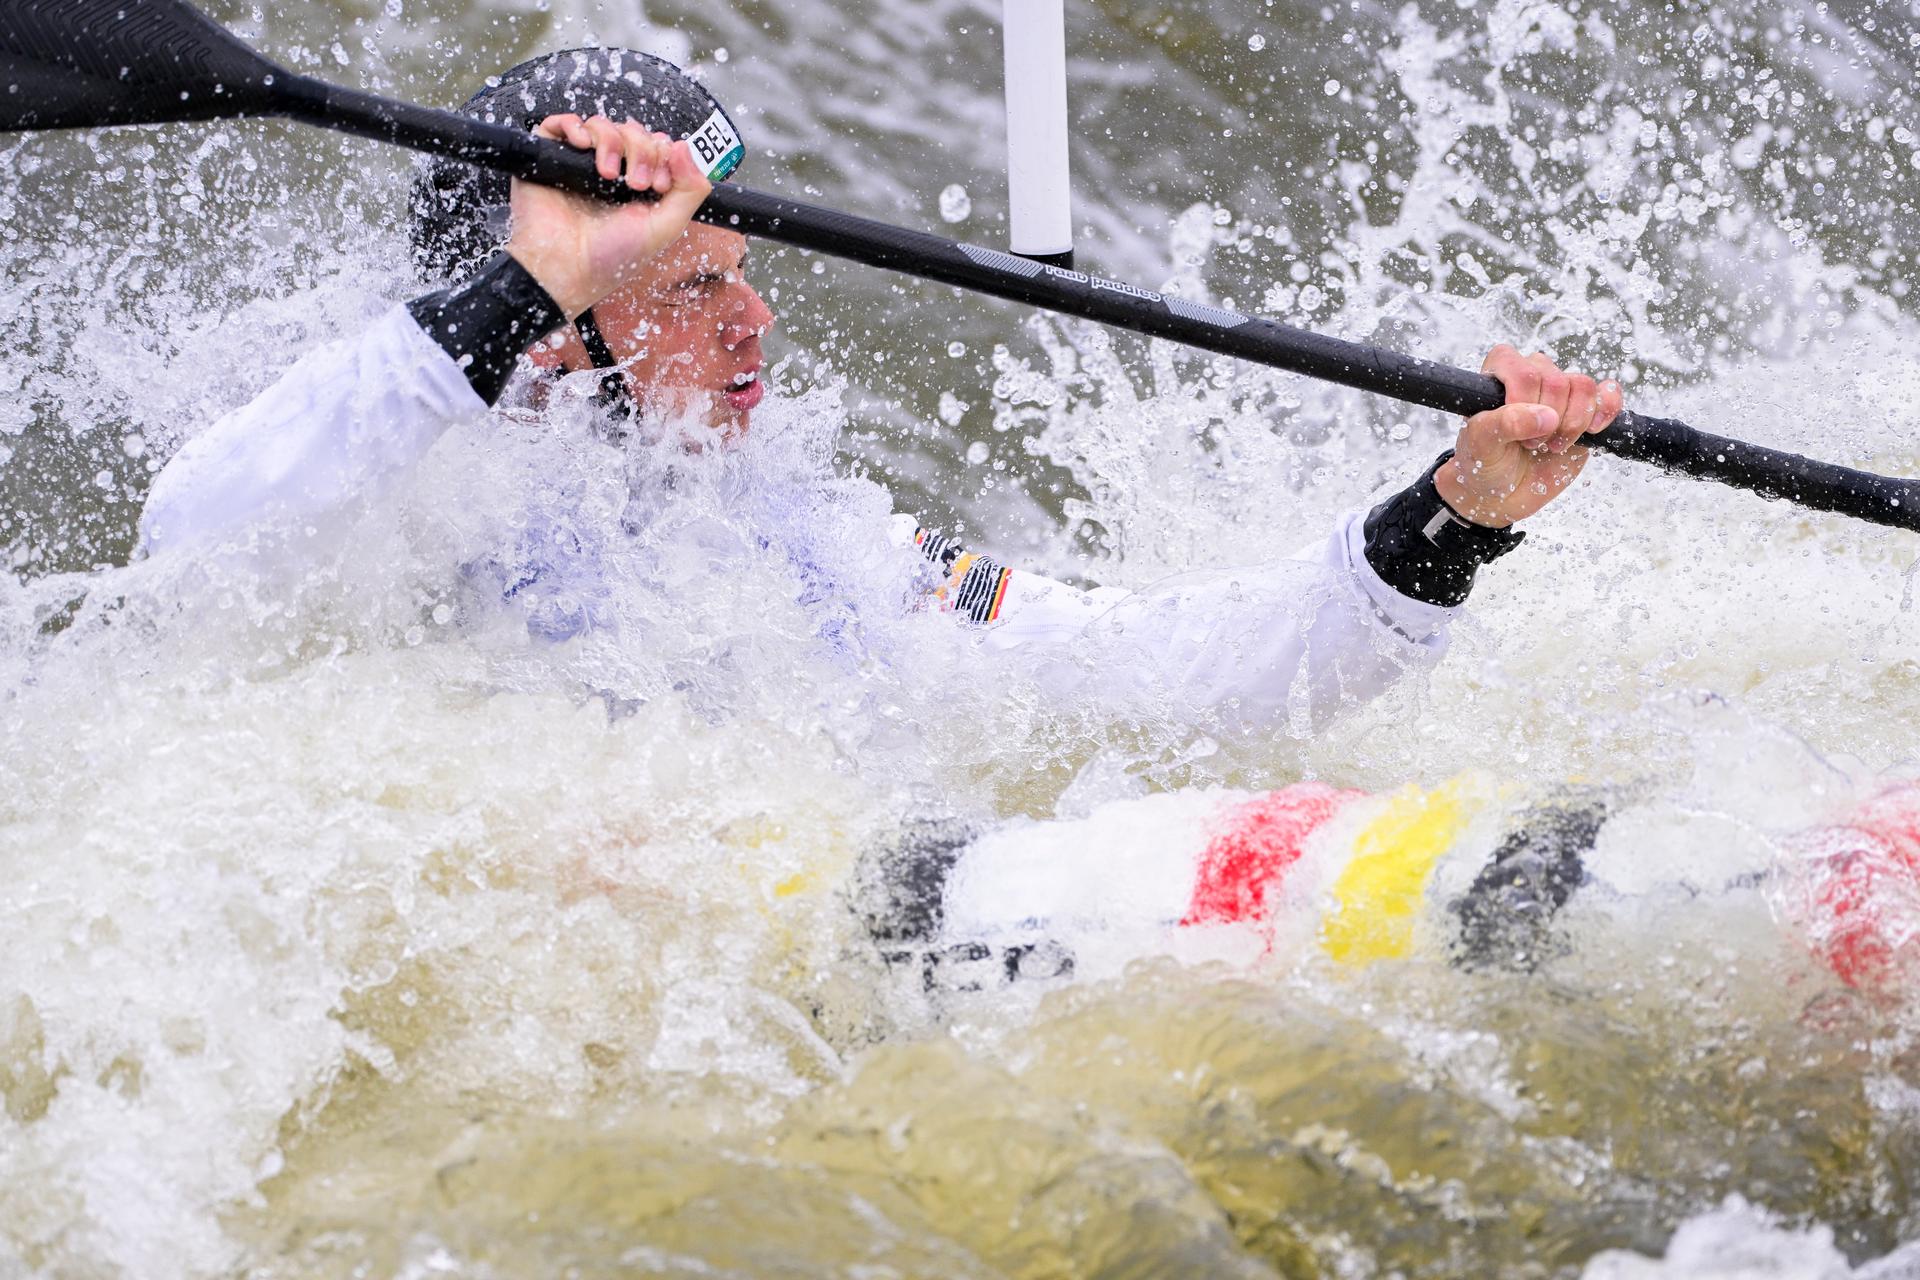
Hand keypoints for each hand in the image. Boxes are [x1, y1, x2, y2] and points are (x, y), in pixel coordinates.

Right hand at [505, 114, 712, 318]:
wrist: (566, 270)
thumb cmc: (610, 258)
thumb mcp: (665, 228)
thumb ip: (689, 191)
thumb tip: (685, 147)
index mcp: (639, 187)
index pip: (657, 146)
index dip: (663, 155)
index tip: (660, 184)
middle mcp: (612, 173)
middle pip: (633, 131)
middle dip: (642, 150)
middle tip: (638, 184)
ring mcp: (580, 164)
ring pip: (602, 125)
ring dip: (612, 141)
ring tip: (609, 174)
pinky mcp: (550, 159)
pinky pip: (560, 124)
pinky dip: (573, 125)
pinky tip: (582, 144)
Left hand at [1433, 345, 1623, 527]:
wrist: (1503, 490)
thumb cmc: (1484, 462)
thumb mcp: (1481, 445)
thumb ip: (1504, 424)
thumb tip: (1546, 416)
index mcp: (1501, 371)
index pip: (1525, 372)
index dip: (1526, 404)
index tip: (1516, 433)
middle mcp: (1534, 373)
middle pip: (1558, 382)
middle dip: (1548, 422)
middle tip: (1530, 444)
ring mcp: (1562, 391)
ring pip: (1584, 387)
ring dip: (1572, 424)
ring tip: (1551, 445)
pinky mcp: (1586, 409)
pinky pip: (1609, 394)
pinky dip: (1606, 411)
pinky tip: (1592, 431)